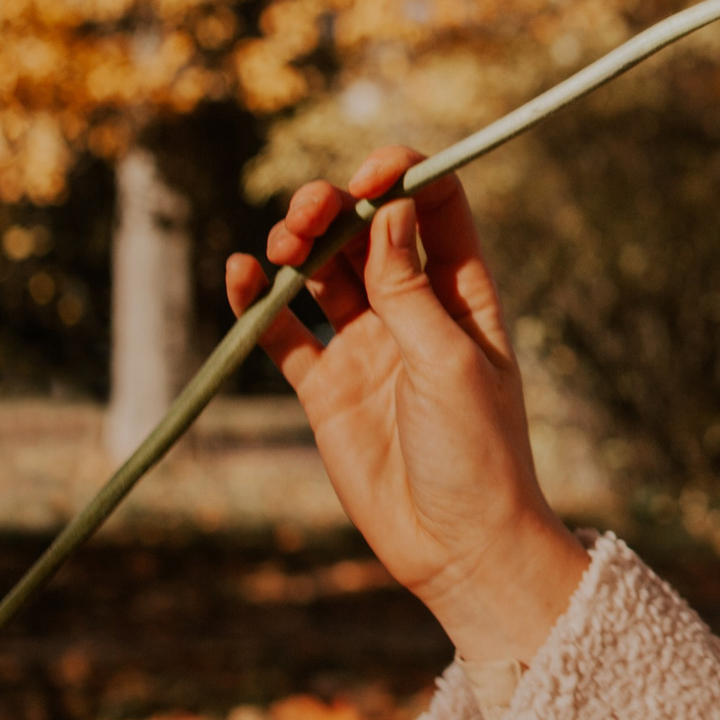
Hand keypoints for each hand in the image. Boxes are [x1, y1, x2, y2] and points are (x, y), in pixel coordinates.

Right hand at [227, 146, 587, 665]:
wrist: (457, 545)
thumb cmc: (478, 452)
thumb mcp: (450, 362)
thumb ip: (411, 290)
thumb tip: (389, 211)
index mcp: (465, 294)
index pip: (434, 209)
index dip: (403, 178)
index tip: (370, 173)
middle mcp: (414, 310)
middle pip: (366, 232)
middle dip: (335, 208)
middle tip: (311, 213)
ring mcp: (367, 346)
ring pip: (321, 272)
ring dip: (297, 245)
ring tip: (281, 246)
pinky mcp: (326, 387)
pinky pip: (283, 332)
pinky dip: (258, 301)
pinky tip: (241, 275)